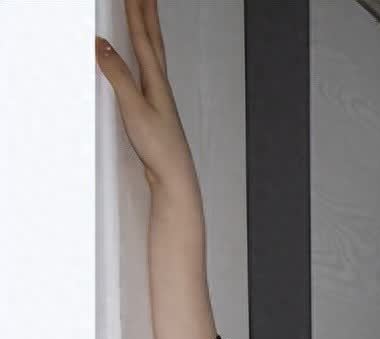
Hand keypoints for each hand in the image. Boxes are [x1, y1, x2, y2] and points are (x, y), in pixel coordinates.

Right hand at [95, 0, 199, 191]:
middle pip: (154, 41)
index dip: (136, 12)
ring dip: (149, 32)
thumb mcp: (133, 107)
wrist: (174, 177)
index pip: (144, 38)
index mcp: (156, 81)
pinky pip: (149, 71)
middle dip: (148, 14)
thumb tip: (101, 44)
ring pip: (154, 55)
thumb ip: (118, 75)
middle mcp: (161, 85)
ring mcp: (159, 97)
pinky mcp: (155, 109)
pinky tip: (142, 61)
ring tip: (147, 15)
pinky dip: (145, 56)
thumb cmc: (159, 147)